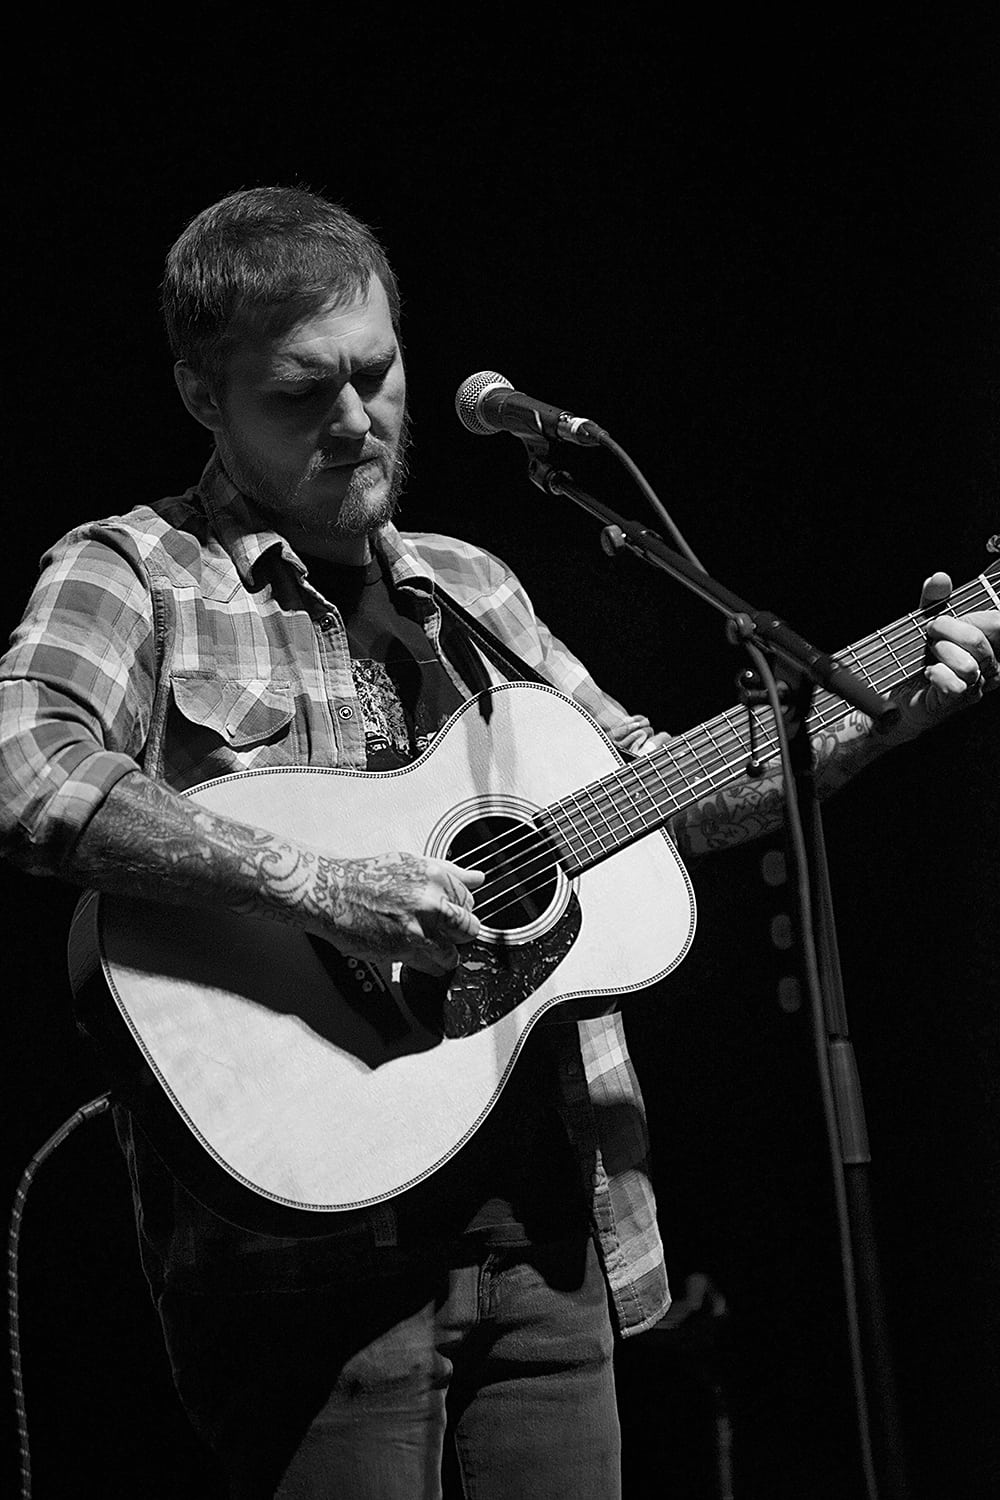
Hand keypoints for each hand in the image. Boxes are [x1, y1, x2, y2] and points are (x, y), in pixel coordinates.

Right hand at [304, 851, 483, 975]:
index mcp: (436, 878)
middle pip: (468, 930)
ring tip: (424, 943)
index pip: (470, 902)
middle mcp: (431, 903)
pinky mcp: (403, 951)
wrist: (332, 892)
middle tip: (440, 930)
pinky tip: (411, 951)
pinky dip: (424, 964)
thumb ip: (450, 872)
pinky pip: (429, 967)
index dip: (458, 910)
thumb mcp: (412, 863)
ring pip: (451, 955)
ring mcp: (417, 929)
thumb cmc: (367, 877)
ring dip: (441, 953)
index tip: (448, 913)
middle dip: (456, 933)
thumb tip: (478, 878)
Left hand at [892, 571, 999, 735]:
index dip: (975, 615)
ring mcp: (976, 685)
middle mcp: (989, 665)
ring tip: (930, 654)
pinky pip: (955, 685)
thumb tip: (940, 578)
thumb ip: (934, 600)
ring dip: (942, 653)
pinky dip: (938, 675)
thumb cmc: (917, 658)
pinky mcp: (957, 701)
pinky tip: (929, 672)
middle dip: (948, 629)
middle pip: (979, 640)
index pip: (997, 622)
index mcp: (989, 642)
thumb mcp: (925, 621)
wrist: (896, 693)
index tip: (950, 618)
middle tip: (930, 631)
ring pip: (969, 665)